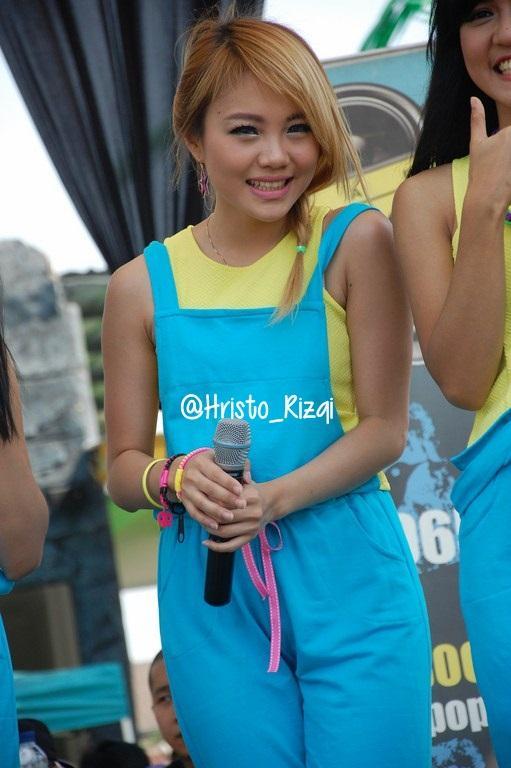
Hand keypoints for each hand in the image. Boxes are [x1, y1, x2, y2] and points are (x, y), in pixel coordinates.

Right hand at [177, 450, 245, 529]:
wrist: (185, 469)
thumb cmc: (210, 463)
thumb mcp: (221, 458)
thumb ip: (238, 465)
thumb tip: (248, 479)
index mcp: (201, 463)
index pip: (216, 474)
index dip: (228, 483)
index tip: (241, 490)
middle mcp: (192, 476)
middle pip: (210, 489)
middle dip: (227, 498)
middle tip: (242, 505)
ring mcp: (187, 490)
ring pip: (202, 503)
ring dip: (217, 511)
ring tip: (231, 517)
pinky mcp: (185, 501)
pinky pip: (194, 513)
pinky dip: (205, 520)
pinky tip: (216, 526)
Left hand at [202, 462, 273, 551]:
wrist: (272, 502)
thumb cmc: (252, 491)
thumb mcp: (246, 481)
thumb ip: (233, 477)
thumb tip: (216, 478)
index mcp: (250, 496)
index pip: (225, 500)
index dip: (210, 501)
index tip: (201, 499)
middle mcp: (253, 513)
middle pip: (223, 517)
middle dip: (208, 516)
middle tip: (199, 512)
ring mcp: (252, 527)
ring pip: (225, 532)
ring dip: (210, 529)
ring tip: (202, 524)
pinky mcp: (251, 537)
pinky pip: (232, 546)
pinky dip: (217, 547)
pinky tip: (207, 543)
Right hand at [468, 96, 510, 213]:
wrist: (487, 198)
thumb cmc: (480, 171)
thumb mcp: (477, 143)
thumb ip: (477, 119)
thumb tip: (474, 100)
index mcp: (510, 131)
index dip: (507, 135)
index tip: (501, 148)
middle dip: (508, 148)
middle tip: (502, 159)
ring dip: (510, 157)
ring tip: (504, 164)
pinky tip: (508, 172)